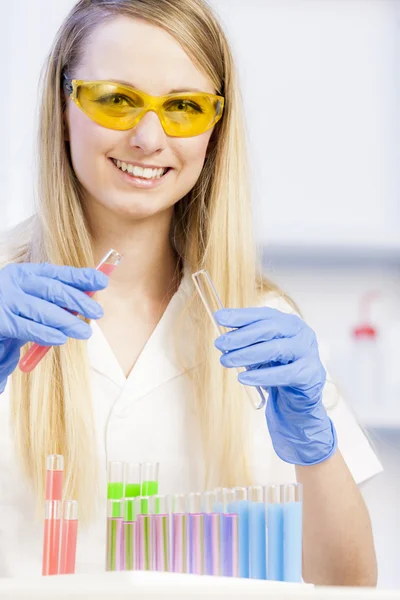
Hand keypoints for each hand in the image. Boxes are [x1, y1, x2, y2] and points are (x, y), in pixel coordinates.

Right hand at [0, 262, 107, 389]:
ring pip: (44, 310)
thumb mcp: (34, 299)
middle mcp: (15, 282)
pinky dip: (47, 334)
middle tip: (98, 312)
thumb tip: (88, 298)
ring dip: (68, 322)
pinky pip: (28, 328)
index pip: (58, 272)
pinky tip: (61, 338)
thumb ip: (56, 297)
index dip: (81, 276)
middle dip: (79, 301)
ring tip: (85, 332)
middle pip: (53, 289)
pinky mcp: (1, 320)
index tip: (102, 281)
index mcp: (25, 272)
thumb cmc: (15, 312)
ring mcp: (6, 300)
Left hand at [214, 306, 336, 465]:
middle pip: (270, 329)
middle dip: (241, 336)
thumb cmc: (279, 368)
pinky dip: (261, 376)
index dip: (241, 316)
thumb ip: (247, 341)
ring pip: (276, 349)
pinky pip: (283, 374)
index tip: (219, 317)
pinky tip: (244, 378)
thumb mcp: (261, 351)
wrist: (299, 397)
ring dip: (247, 354)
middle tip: (220, 344)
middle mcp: (301, 333)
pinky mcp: (310, 374)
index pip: (264, 315)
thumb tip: (224, 335)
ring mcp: (308, 352)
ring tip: (226, 361)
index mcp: (288, 323)